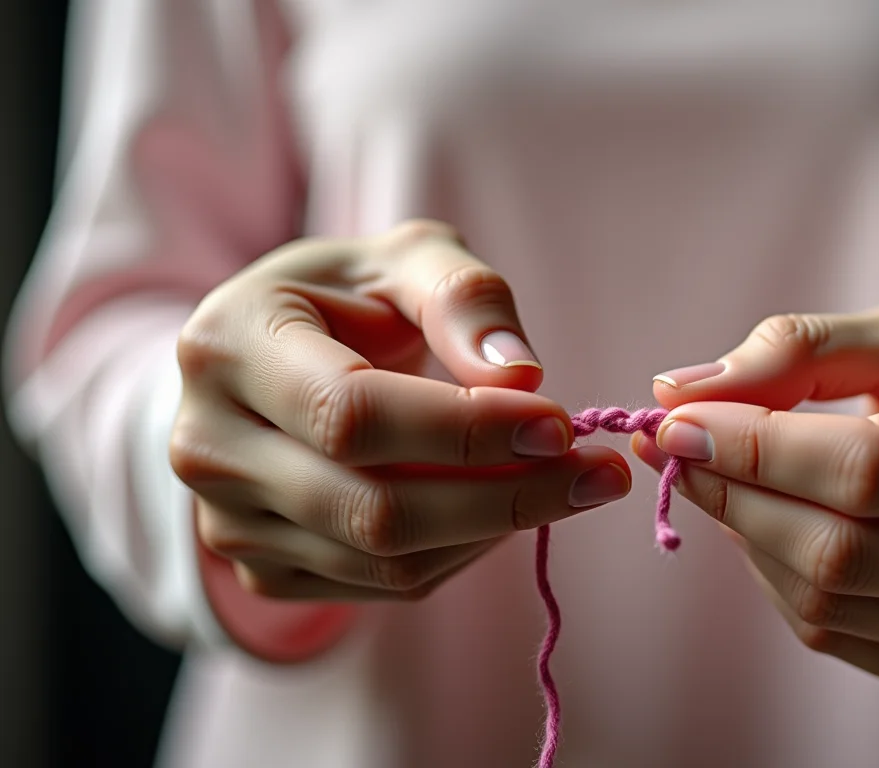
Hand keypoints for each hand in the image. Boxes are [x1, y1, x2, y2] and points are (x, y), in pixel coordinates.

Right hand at [170, 221, 631, 600]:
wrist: (277, 361)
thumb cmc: (351, 300)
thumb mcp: (406, 260)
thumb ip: (463, 297)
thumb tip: (520, 377)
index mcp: (230, 345)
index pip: (352, 414)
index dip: (464, 430)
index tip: (560, 425)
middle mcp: (208, 444)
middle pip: (373, 507)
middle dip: (504, 495)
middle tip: (596, 473)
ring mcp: (228, 521)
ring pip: (384, 560)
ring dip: (496, 528)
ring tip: (569, 483)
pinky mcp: (262, 570)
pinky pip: (383, 587)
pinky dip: (462, 553)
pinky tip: (501, 505)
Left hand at [634, 305, 878, 695]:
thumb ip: (799, 350)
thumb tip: (678, 391)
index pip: (866, 468)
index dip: (756, 448)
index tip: (676, 420)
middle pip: (840, 550)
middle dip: (735, 496)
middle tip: (676, 452)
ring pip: (825, 601)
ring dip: (747, 536)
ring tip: (729, 480)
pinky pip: (830, 636)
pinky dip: (776, 578)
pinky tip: (774, 528)